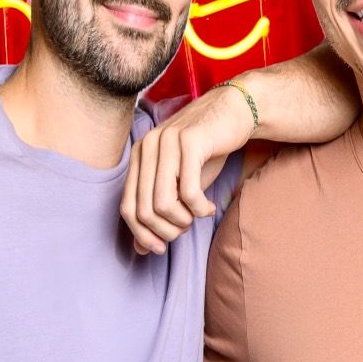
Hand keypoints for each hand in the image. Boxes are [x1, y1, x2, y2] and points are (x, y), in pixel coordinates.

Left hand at [122, 84, 250, 253]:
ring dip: (183, 220)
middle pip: (144, 211)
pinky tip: (209, 207)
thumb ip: (160, 211)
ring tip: (197, 216)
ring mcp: (167, 142)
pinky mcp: (190, 141)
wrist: (235, 112)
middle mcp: (147, 147)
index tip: (161, 248)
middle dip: (167, 230)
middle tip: (186, 228)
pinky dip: (200, 208)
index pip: (127, 208)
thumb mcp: (181, 184)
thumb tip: (141, 249)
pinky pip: (189, 191)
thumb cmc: (207, 151)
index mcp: (139, 156)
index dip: (142, 235)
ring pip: (163, 203)